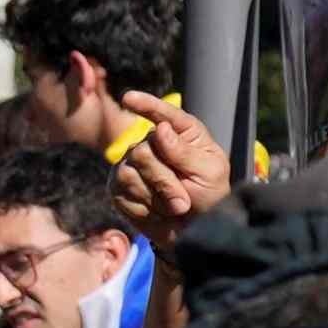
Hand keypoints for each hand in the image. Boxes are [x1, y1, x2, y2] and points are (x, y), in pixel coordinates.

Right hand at [109, 99, 234, 222]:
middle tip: (184, 201)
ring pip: (129, 174)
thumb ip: (184, 152)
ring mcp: (132, 163)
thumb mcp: (208, 173)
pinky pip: (122, 193)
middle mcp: (152, 143)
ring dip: (156, 197)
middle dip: (165, 181)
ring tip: (174, 207)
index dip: (146, 105)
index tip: (129, 98)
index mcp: (182, 132)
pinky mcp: (118, 186)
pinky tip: (157, 211)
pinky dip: (144, 208)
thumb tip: (160, 128)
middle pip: (142, 151)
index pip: (162, 114)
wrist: (194, 228)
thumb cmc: (208, 195)